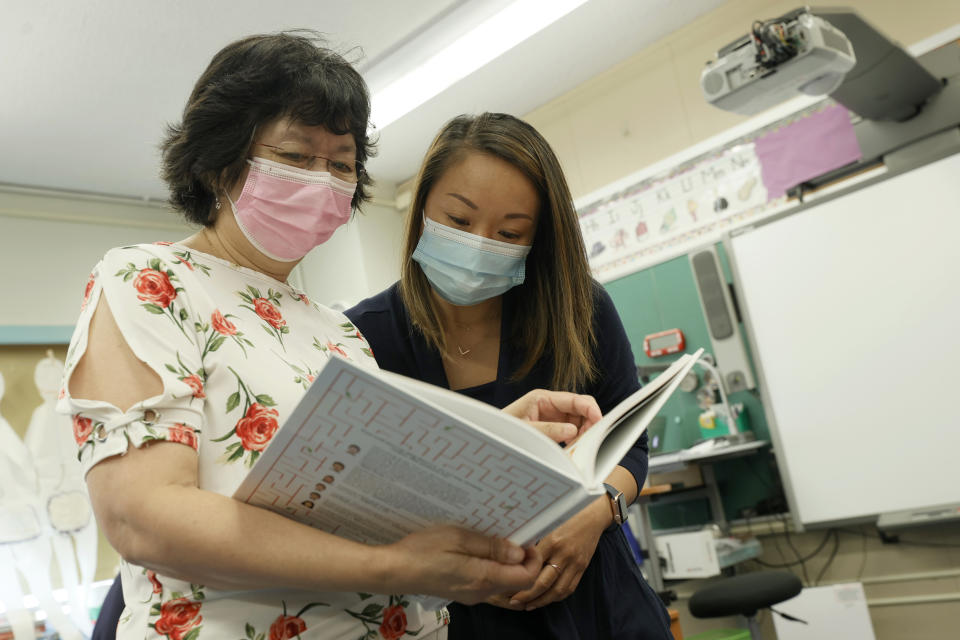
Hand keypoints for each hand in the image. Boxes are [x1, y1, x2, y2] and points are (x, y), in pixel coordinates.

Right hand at [384, 525, 540, 604]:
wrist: (395, 570)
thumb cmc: (423, 550)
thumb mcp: (459, 538)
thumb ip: (491, 547)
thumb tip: (519, 553)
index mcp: (484, 578)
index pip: (525, 577)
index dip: (533, 559)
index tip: (527, 539)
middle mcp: (481, 591)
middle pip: (516, 580)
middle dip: (521, 559)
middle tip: (511, 534)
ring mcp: (471, 594)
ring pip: (501, 580)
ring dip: (505, 561)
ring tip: (492, 537)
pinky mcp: (462, 591)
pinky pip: (486, 580)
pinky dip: (490, 565)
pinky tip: (476, 549)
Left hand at [501, 498, 609, 610]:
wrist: (592, 518)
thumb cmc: (566, 518)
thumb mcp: (547, 525)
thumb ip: (533, 542)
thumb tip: (514, 557)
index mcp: (551, 542)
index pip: (532, 567)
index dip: (519, 579)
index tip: (507, 585)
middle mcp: (564, 555)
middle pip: (544, 583)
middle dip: (527, 595)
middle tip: (514, 601)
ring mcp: (575, 564)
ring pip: (557, 590)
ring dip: (541, 601)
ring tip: (528, 605)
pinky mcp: (582, 568)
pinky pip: (569, 588)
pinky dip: (556, 597)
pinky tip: (546, 599)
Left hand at [503, 390, 601, 444]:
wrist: (488, 438)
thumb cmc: (502, 431)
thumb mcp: (526, 431)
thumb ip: (549, 430)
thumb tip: (573, 431)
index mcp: (542, 398)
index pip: (574, 399)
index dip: (590, 409)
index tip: (600, 422)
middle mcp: (549, 404)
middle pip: (580, 409)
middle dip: (589, 423)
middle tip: (589, 441)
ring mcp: (550, 415)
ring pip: (577, 421)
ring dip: (582, 434)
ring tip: (578, 449)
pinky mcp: (551, 426)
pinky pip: (570, 431)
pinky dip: (574, 440)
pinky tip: (571, 450)